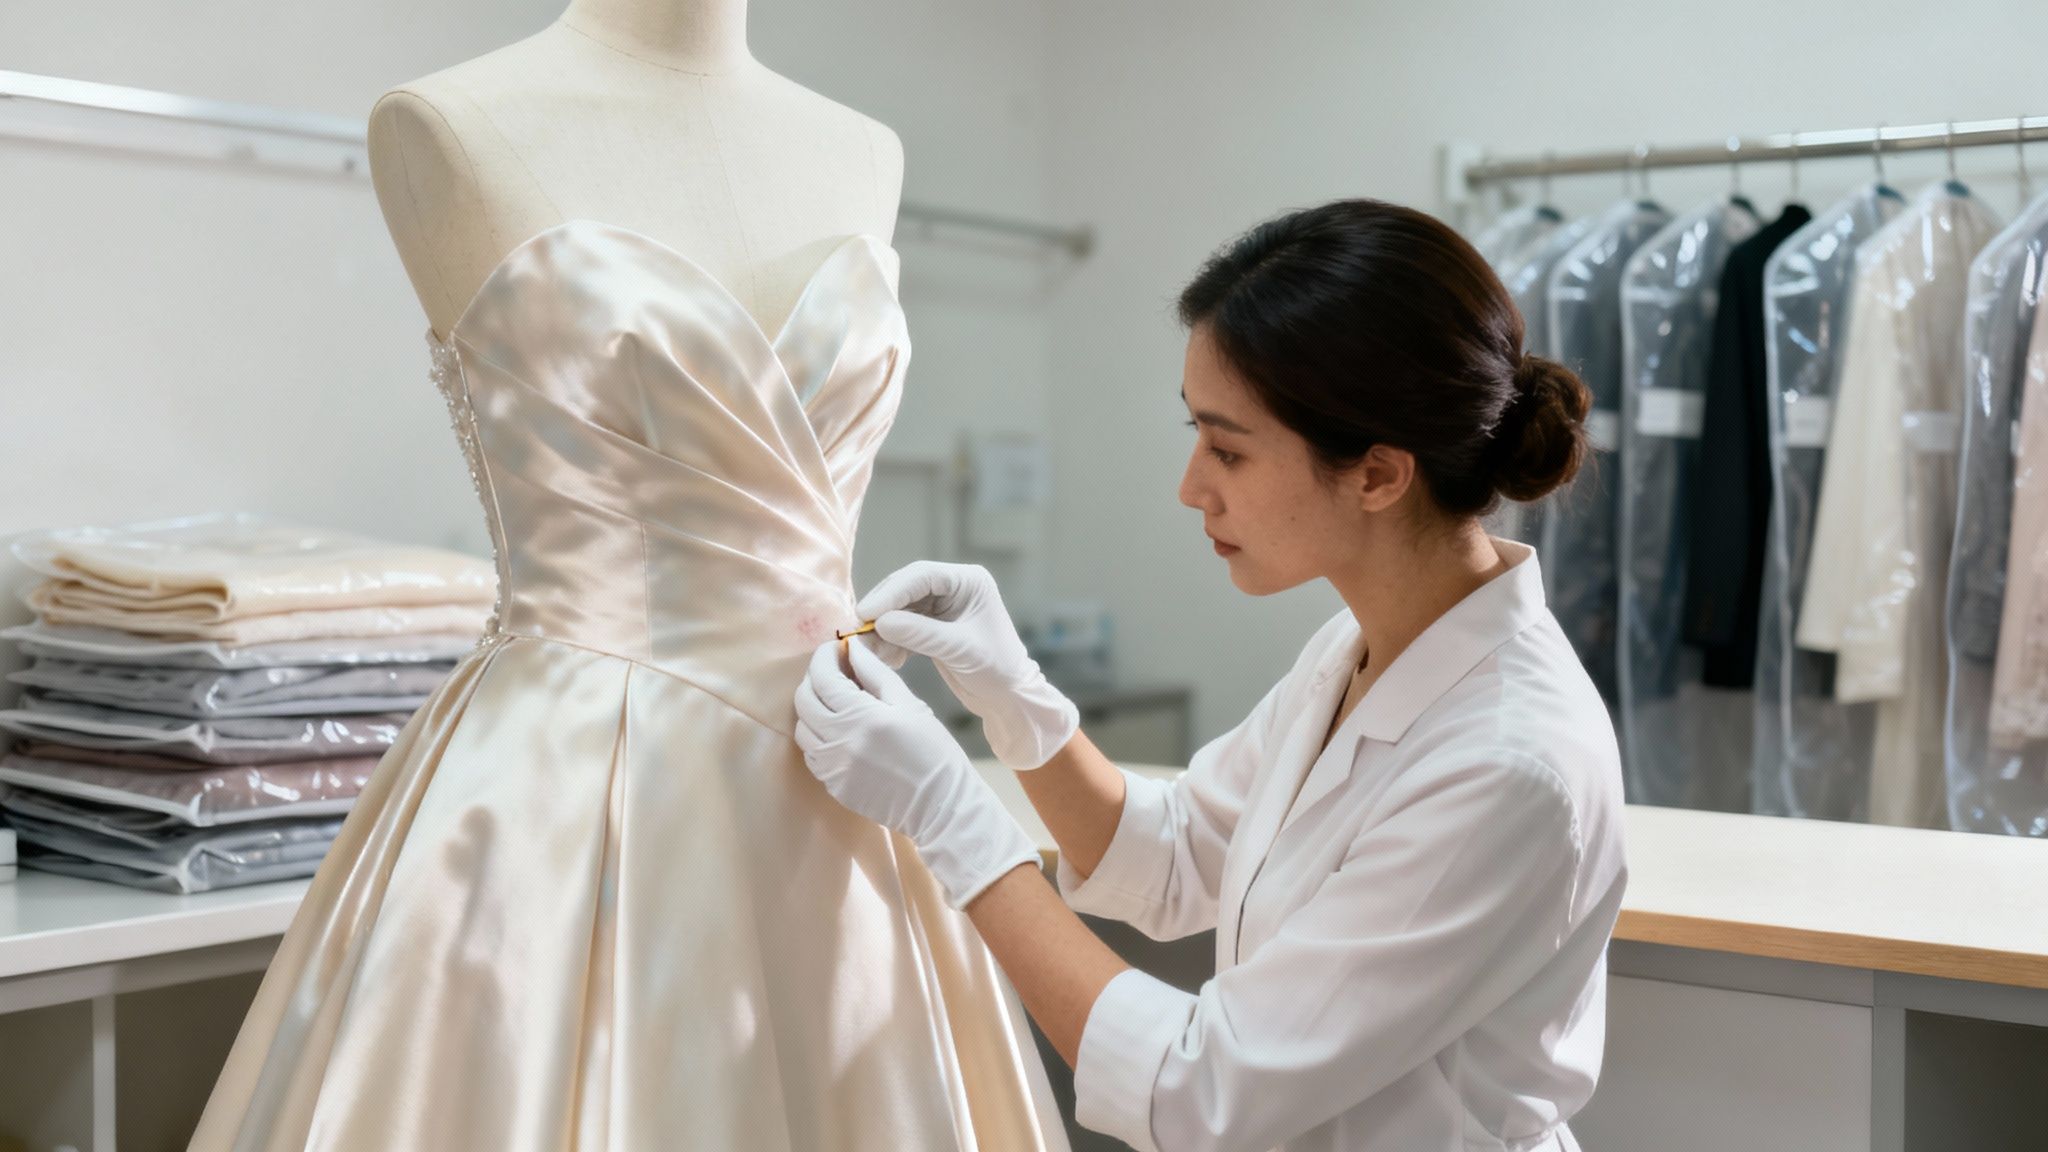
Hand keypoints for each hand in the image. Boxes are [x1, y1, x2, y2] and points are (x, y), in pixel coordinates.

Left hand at [793, 640, 1040, 908]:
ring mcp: (832, 767)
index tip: (835, 648)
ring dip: (812, 709)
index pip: (823, 676)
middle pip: (803, 700)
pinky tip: (839, 731)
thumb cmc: (933, 750)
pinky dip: (818, 736)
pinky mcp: (832, 786)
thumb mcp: (910, 704)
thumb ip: (876, 673)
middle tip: (834, 672)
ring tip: (835, 702)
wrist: (940, 805)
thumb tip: (853, 647)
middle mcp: (839, 742)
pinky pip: (811, 754)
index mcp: (862, 716)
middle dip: (814, 679)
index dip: (824, 656)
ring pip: (802, 728)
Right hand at [856, 561, 1079, 769]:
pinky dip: (891, 643)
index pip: (921, 576)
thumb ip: (920, 634)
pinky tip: (889, 660)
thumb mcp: (959, 649)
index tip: (867, 613)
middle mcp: (953, 588)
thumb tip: (880, 622)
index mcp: (969, 582)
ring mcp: (941, 607)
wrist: (1009, 697)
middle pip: (905, 589)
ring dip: (883, 630)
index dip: (891, 593)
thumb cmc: (997, 669)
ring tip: (870, 651)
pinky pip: (902, 628)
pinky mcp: (932, 627)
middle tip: (859, 630)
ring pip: (899, 610)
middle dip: (882, 611)